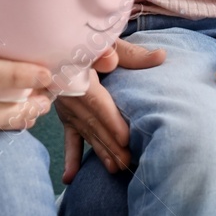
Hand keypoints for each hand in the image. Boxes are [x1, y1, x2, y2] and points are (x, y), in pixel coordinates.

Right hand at [56, 38, 165, 182]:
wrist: (56, 40)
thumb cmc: (86, 37)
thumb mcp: (108, 39)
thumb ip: (131, 53)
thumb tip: (159, 57)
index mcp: (78, 74)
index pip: (97, 102)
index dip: (110, 121)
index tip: (125, 139)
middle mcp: (69, 94)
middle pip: (92, 123)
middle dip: (109, 144)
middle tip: (128, 163)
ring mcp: (66, 106)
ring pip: (84, 132)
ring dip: (98, 151)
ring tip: (114, 170)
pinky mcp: (65, 114)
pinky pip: (68, 137)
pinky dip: (70, 157)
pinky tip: (70, 178)